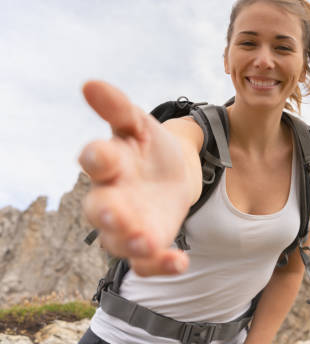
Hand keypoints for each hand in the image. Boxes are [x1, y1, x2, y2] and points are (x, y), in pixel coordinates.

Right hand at [79, 81, 190, 275]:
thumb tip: (90, 84)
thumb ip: (119, 108)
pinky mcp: (148, 242)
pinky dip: (161, 264)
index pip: (95, 159)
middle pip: (100, 209)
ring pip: (119, 240)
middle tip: (116, 215)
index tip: (101, 156)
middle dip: (107, 213)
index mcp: (109, 162)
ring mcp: (128, 223)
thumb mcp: (141, 124)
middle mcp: (111, 196)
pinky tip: (180, 261)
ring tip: (147, 242)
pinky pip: (147, 261)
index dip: (96, 157)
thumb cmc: (151, 146)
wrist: (175, 171)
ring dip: (132, 243)